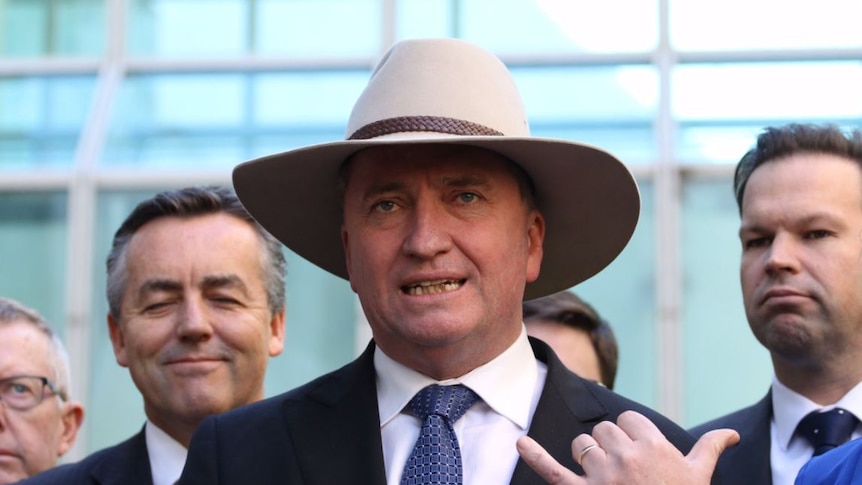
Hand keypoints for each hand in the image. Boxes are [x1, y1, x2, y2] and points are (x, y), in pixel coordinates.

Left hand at [516, 410, 738, 484]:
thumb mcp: (699, 478)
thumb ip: (710, 449)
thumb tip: (732, 435)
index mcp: (654, 447)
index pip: (628, 419)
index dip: (632, 433)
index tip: (641, 452)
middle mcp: (626, 456)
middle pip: (604, 430)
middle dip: (611, 445)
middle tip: (626, 472)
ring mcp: (602, 476)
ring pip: (582, 445)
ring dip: (588, 457)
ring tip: (607, 479)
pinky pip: (554, 471)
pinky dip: (535, 456)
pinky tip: (521, 443)